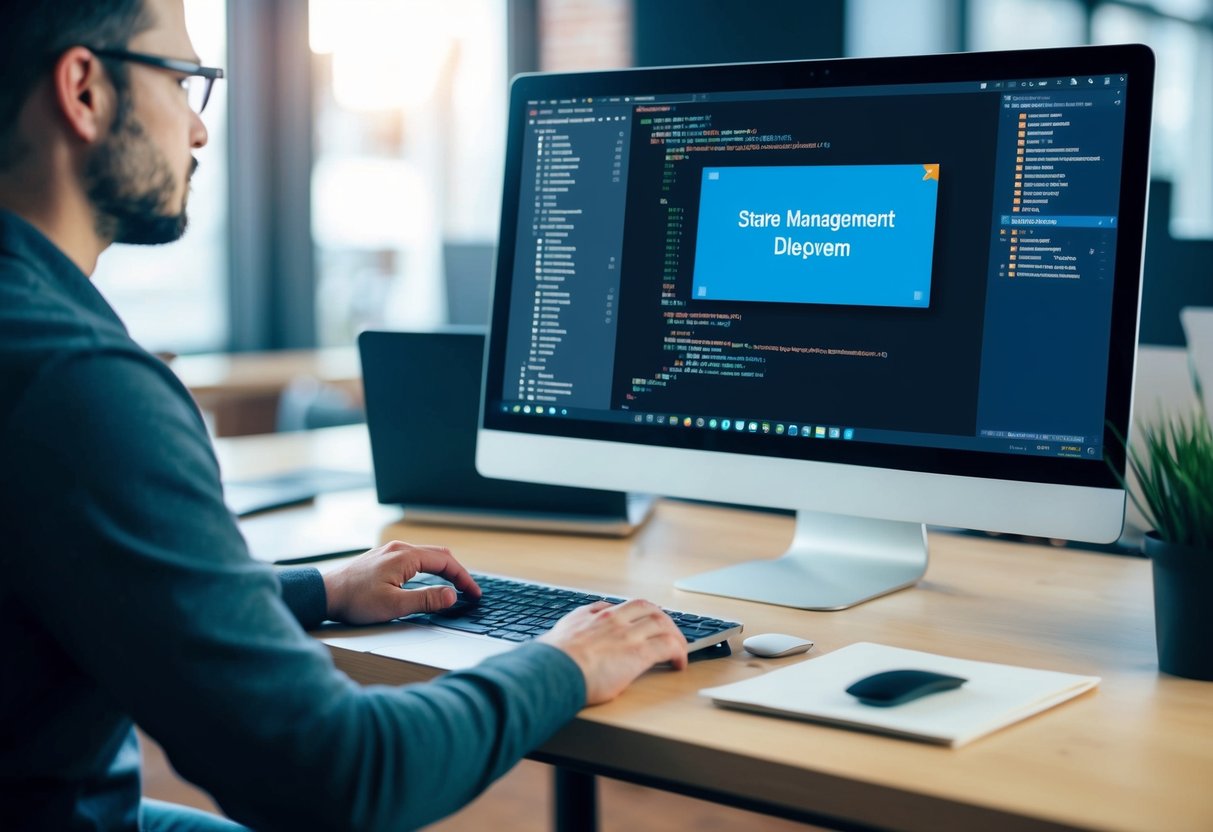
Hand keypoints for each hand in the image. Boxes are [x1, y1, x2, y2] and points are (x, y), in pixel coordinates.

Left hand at [322, 541, 480, 624]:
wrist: (324, 593)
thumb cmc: (354, 600)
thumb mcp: (393, 605)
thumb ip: (425, 599)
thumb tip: (452, 596)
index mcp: (405, 556)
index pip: (446, 562)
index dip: (464, 578)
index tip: (474, 593)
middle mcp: (399, 548)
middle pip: (439, 555)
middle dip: (458, 572)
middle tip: (468, 591)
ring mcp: (390, 551)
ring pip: (427, 555)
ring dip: (444, 569)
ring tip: (453, 586)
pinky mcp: (384, 558)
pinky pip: (415, 558)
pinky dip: (430, 568)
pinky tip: (428, 580)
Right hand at [539, 600, 687, 704]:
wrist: (554, 671)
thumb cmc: (551, 662)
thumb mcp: (557, 636)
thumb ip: (570, 629)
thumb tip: (568, 634)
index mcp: (591, 616)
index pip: (621, 606)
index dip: (638, 613)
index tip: (643, 621)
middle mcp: (612, 619)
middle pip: (647, 608)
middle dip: (662, 619)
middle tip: (668, 633)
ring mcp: (627, 633)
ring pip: (662, 622)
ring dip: (675, 634)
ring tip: (679, 648)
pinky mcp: (639, 651)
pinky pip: (669, 645)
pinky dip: (679, 652)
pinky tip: (679, 663)